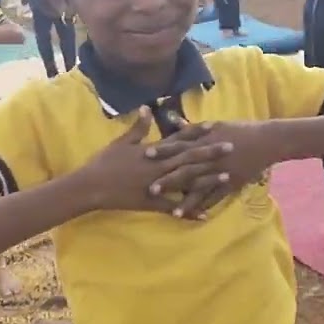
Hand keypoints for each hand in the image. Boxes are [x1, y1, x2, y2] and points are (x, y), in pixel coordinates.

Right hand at [77, 108, 232, 213]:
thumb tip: (147, 108)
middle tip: (231, 147)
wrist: (91, 186)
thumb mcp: (121, 142)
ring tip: (227, 177)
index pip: (179, 139)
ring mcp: (157, 185)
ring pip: (187, 182)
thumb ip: (138, 127)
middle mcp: (159, 167)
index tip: (214, 126)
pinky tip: (205, 215)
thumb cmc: (104, 162)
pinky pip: (174, 208)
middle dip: (211, 152)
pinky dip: (189, 211)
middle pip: (189, 158)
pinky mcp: (152, 203)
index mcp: (152, 151)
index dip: (196, 132)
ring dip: (208, 180)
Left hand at [145, 120, 276, 218]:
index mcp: (205, 140)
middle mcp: (210, 157)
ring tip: (170, 210)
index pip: (180, 145)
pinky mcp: (231, 183)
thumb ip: (192, 127)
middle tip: (150, 189)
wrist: (266, 140)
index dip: (163, 150)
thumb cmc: (240, 130)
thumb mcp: (215, 125)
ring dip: (185, 199)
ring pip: (200, 187)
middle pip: (186, 168)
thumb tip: (172, 121)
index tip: (146, 154)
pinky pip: (216, 197)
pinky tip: (194, 216)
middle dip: (168, 179)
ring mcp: (221, 171)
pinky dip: (205, 206)